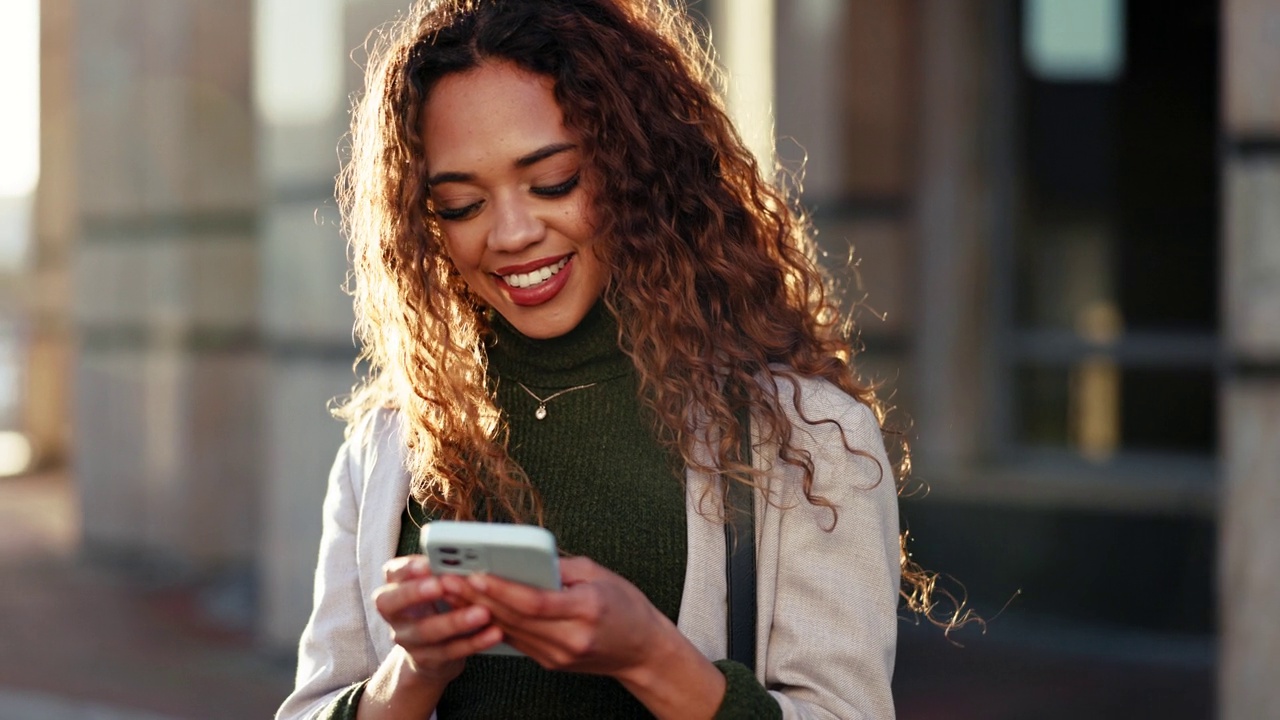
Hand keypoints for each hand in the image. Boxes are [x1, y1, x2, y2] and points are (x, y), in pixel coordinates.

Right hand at [372, 555, 504, 684]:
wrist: (432, 655)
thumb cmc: (438, 607)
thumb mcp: (435, 586)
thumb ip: (445, 571)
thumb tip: (473, 553)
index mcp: (395, 587)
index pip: (392, 574)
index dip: (407, 569)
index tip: (427, 563)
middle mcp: (394, 614)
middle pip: (391, 603)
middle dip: (415, 593)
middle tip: (442, 584)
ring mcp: (407, 640)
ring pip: (426, 631)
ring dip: (456, 621)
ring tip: (483, 612)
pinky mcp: (426, 660)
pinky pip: (450, 652)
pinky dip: (474, 642)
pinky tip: (495, 633)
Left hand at [439, 556, 671, 677]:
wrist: (643, 651)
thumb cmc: (626, 606)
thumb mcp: (600, 575)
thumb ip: (561, 567)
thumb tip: (524, 558)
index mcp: (586, 609)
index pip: (535, 601)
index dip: (502, 588)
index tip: (475, 573)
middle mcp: (570, 637)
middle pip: (515, 617)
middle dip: (477, 596)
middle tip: (447, 578)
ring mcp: (559, 654)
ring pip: (510, 630)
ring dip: (477, 610)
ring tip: (451, 590)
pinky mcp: (551, 662)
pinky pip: (517, 640)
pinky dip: (494, 621)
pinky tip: (473, 607)